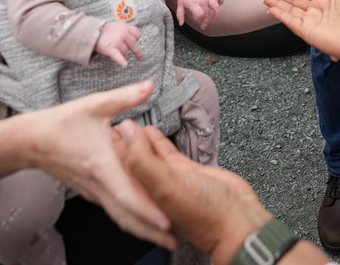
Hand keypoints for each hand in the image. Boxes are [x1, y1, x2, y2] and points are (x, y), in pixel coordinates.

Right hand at [25, 81, 173, 247]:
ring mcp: (93, 192)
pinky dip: (131, 218)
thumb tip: (150, 85)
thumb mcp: (95, 105)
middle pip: (127, 216)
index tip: (167, 221)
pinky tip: (145, 219)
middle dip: (152, 232)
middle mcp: (98, 184)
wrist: (31, 142)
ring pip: (121, 217)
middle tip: (176, 242)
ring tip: (166, 238)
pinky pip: (114, 209)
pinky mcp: (91, 192)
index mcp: (101, 165)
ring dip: (143, 229)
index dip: (148, 210)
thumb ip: (125, 97)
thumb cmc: (62, 123)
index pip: (127, 194)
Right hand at [95, 21, 144, 66]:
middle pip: (134, 44)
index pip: (137, 34)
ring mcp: (117, 41)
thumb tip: (136, 40)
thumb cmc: (108, 31)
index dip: (137, 39)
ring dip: (124, 55)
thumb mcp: (119, 26)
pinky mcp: (110, 49)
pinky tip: (124, 64)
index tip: (135, 42)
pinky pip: (118, 56)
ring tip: (120, 54)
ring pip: (126, 51)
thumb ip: (128, 31)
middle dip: (137, 51)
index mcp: (126, 27)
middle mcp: (123, 33)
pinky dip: (121, 60)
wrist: (94, 31)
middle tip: (140, 57)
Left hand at [119, 121, 270, 261]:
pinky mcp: (187, 173)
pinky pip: (166, 154)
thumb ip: (143, 161)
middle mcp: (154, 189)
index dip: (110, 149)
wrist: (238, 219)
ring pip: (148, 156)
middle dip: (121, 143)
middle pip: (131, 161)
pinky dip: (158, 142)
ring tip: (127, 121)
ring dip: (138, 140)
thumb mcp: (166, 185)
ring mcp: (171, 180)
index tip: (101, 128)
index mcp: (143, 196)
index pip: (119, 169)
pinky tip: (152, 130)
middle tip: (110, 122)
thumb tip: (126, 133)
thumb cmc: (204, 212)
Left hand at [175, 0, 223, 29]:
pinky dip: (221, 1)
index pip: (199, 13)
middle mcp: (202, 0)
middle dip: (205, 21)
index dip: (199, 19)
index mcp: (193, 3)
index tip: (198, 20)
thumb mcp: (180, 5)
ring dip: (216, 13)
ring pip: (215, 6)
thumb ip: (180, 15)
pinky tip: (219, 5)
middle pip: (206, 13)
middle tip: (203, 26)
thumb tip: (181, 24)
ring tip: (214, 18)